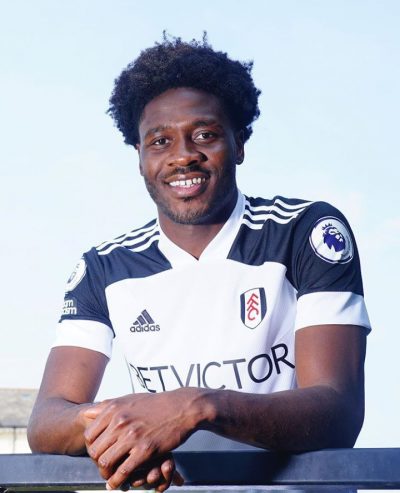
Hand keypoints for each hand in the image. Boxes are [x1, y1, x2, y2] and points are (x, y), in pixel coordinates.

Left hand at [83, 389, 203, 489]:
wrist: (182, 407)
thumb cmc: (156, 404)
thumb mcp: (130, 399)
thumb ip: (108, 406)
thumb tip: (88, 412)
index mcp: (114, 409)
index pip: (89, 435)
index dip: (91, 448)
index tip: (98, 453)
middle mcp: (120, 422)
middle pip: (95, 451)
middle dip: (96, 463)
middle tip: (103, 468)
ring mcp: (132, 436)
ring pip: (106, 462)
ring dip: (105, 474)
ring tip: (109, 478)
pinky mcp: (145, 449)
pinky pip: (124, 471)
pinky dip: (117, 481)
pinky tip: (118, 484)